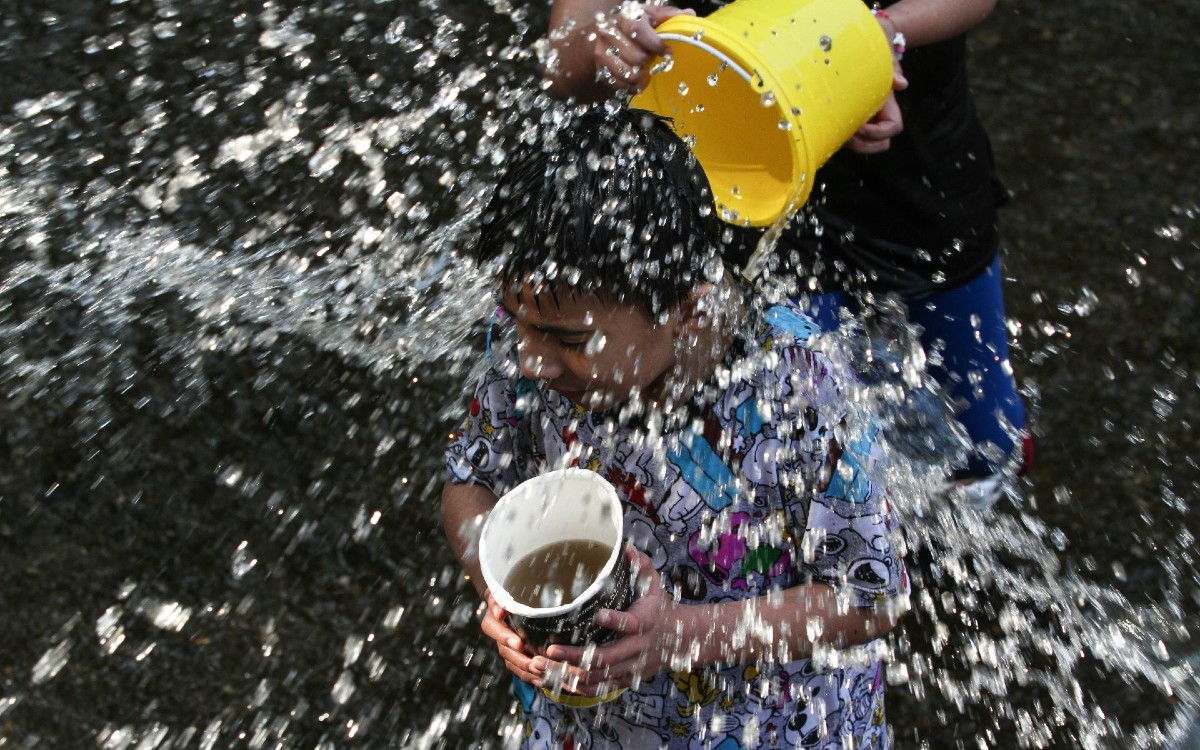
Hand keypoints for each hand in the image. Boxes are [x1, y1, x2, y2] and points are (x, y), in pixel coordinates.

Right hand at [480, 589, 544, 684]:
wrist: (512, 600)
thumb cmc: (511, 592)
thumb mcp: (506, 590)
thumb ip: (502, 599)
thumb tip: (501, 610)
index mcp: (493, 618)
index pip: (493, 628)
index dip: (504, 637)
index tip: (518, 643)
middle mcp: (498, 634)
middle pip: (505, 650)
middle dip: (519, 658)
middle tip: (534, 663)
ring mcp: (505, 646)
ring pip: (512, 662)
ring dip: (525, 669)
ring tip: (540, 673)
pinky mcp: (514, 655)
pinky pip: (518, 668)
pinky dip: (529, 675)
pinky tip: (542, 679)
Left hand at [534, 548, 688, 695]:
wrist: (680, 641)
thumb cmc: (659, 608)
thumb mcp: (654, 585)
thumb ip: (641, 566)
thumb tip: (626, 546)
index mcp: (645, 622)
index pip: (631, 624)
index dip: (615, 621)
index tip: (598, 614)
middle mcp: (637, 648)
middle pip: (606, 657)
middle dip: (576, 656)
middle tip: (551, 649)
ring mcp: (631, 667)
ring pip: (598, 677)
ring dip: (570, 674)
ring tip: (543, 665)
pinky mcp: (625, 679)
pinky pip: (600, 688)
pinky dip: (578, 687)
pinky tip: (557, 681)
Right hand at [592, 2, 694, 92]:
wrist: (598, 35)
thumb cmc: (629, 24)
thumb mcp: (647, 15)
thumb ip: (667, 15)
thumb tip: (689, 14)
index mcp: (623, 18)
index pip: (639, 32)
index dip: (656, 44)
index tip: (668, 52)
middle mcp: (609, 35)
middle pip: (637, 58)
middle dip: (649, 61)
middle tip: (650, 58)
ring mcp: (602, 55)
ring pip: (630, 75)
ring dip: (643, 76)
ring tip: (645, 69)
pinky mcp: (601, 72)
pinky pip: (622, 87)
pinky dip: (634, 86)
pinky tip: (637, 78)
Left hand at [847, 63, 907, 153]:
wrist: (854, 55)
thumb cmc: (872, 59)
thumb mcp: (882, 61)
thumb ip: (893, 71)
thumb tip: (902, 84)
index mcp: (889, 108)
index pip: (893, 128)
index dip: (878, 132)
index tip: (860, 125)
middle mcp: (878, 120)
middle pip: (881, 144)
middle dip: (865, 143)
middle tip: (848, 134)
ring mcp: (864, 126)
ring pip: (864, 146)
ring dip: (852, 144)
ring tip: (838, 131)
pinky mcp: (849, 126)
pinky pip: (848, 141)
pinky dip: (840, 138)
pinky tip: (830, 127)